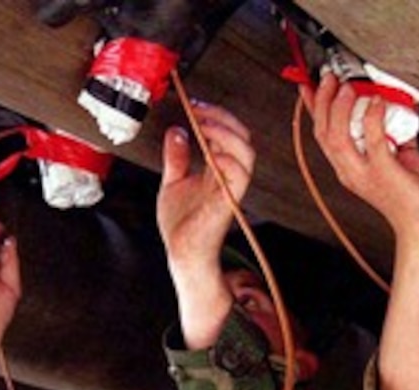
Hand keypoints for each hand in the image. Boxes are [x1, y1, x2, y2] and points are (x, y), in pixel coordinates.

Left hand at [157, 101, 254, 283]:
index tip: (194, 107)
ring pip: (246, 153)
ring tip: (203, 126)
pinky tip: (208, 153)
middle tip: (199, 112)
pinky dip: (226, 158)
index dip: (216, 116)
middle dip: (223, 118)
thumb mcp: (172, 182)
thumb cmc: (181, 225)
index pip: (230, 135)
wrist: (180, 252)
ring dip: (225, 133)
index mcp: (219, 170)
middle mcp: (228, 177)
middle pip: (243, 139)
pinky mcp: (227, 202)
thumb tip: (177, 130)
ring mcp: (230, 189)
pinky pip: (239, 174)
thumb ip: (177, 157)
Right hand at [302, 72, 418, 233]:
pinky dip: (373, 117)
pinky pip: (372, 140)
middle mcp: (350, 171)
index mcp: (348, 167)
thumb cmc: (409, 196)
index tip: (311, 85)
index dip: (314, 107)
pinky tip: (378, 102)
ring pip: (338, 137)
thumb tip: (393, 109)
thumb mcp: (395, 158)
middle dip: (324, 101)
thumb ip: (389, 134)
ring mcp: (364, 173)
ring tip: (348, 87)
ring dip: (340, 108)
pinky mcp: (384, 171)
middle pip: (323, 133)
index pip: (322, 134)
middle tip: (331, 79)